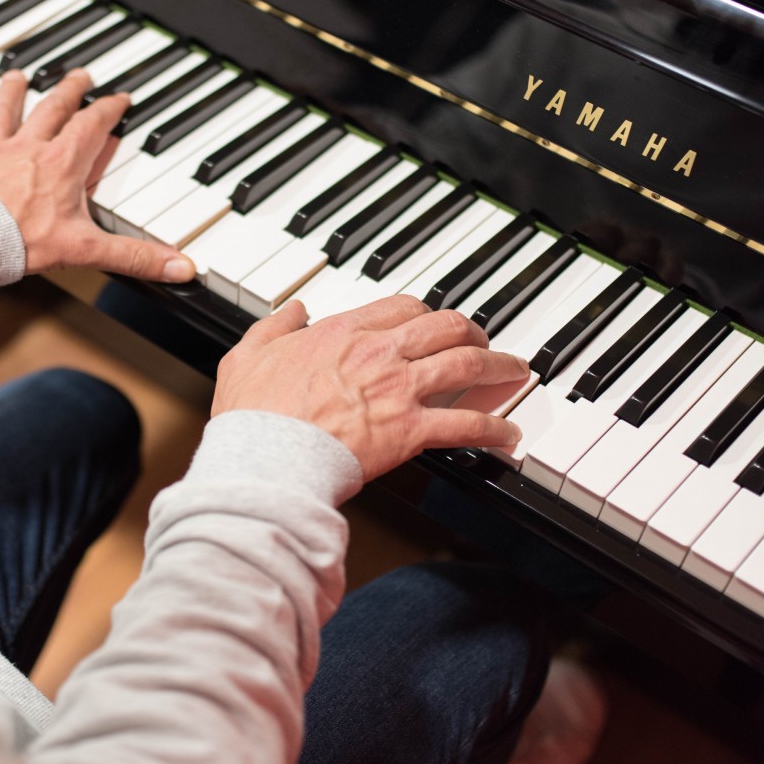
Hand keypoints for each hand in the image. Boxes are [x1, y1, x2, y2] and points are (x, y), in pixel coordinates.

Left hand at [0, 68, 195, 280]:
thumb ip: (135, 257)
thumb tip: (180, 267)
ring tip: (18, 77)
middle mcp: (27, 148)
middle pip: (53, 109)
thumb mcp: (88, 250)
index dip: (109, 109)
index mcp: (62, 163)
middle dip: (69, 91)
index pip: (92, 125)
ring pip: (3, 113)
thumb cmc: (21, 241)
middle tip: (79, 75)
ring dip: (11, 93)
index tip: (120, 98)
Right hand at [212, 296, 527, 480]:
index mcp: (344, 331)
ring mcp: (399, 390)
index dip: (425, 312)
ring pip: (467, 365)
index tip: (431, 321)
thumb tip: (292, 310)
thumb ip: (274, 326)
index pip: (402, 306)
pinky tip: (508, 434)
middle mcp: (380, 352)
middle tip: (482, 340)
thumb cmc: (254, 414)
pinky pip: (466, 425)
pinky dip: (494, 428)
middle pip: (446, 327)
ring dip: (499, 366)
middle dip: (472, 330)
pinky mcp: (411, 431)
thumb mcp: (248, 354)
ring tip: (515, 371)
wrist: (267, 457)